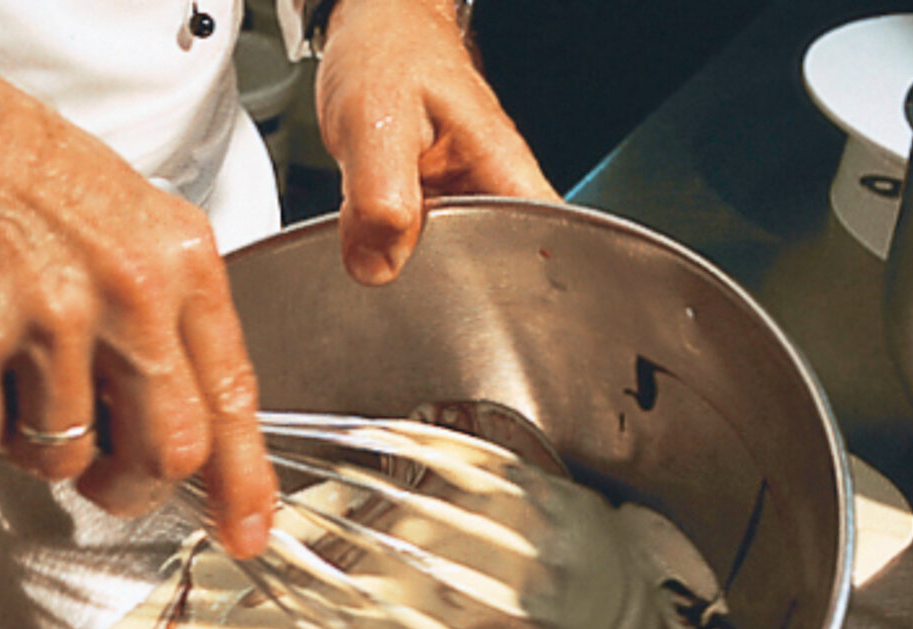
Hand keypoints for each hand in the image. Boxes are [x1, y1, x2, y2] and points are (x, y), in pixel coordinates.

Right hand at [0, 2, 275, 556]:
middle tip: (111, 481)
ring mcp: (48, 315)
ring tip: (24, 387)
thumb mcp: (146, 231)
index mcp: (182, 266)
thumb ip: (182, 326)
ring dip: (43, 448)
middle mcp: (128, 292)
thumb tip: (204, 429)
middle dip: (136, 489)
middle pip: (167, 452)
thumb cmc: (37, 179)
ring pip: (67, 457)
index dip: (245, 482)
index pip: (233, 399)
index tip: (246, 532)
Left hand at [315, 0, 560, 285]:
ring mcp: (465, 204)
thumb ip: (379, 198)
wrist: (371, 31)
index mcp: (503, 171)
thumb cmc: (388, 55)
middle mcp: (493, 192)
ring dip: (425, 279)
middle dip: (459, 294)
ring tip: (395, 267)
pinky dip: (402, 260)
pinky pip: (427, 253)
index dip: (524, 290)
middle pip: (501, 272)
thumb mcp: (376, 121)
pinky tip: (383, 253)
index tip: (489, 314)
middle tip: (418, 292)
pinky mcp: (435, 212)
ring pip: (458, 267)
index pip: (542, 247)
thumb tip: (377, 266)